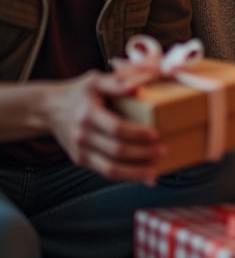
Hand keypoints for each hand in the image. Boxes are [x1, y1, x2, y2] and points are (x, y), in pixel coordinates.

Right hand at [43, 71, 163, 183]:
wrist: (49, 108)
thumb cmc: (79, 93)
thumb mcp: (95, 81)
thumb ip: (117, 82)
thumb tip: (139, 85)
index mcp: (88, 114)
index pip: (115, 128)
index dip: (136, 133)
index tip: (155, 134)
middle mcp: (82, 135)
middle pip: (116, 150)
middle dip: (142, 153)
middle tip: (163, 150)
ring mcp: (80, 150)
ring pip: (110, 168)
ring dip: (135, 172)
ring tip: (155, 171)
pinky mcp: (81, 160)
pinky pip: (105, 172)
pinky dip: (126, 176)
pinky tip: (143, 177)